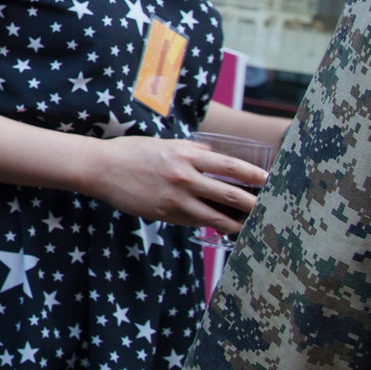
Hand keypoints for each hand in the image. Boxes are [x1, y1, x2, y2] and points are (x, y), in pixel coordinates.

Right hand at [86, 136, 268, 235]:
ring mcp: (175, 198)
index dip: (254, 175)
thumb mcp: (164, 144)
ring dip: (236, 223)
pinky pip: (194, 221)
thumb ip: (191, 150)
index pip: (230, 166)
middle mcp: (184, 177)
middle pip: (230, 194)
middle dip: (254, 204)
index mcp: (186, 155)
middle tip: (270, 209)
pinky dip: (208, 223)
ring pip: (216, 216)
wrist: (100, 168)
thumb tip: (214, 155)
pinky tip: (216, 224)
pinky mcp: (165, 214)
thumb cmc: (131, 152)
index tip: (269, 181)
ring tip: (249, 226)